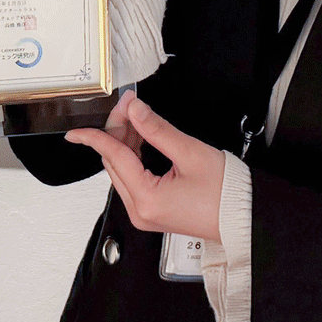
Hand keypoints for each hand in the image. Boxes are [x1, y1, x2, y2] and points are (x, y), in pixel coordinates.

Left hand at [67, 92, 224, 242]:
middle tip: (128, 105)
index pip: (113, 158)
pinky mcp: (152, 211)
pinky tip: (140, 138)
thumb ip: (157, 129)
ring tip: (135, 117)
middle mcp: (140, 211)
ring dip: (125, 143)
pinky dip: (134, 157)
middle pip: (114, 164)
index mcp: (146, 199)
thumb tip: (135, 111)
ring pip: (122, 171)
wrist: (243, 216)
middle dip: (117, 131)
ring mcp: (145, 213)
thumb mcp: (190, 153)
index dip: (97, 136)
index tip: (79, 129)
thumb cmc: (225, 193)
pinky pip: (133, 180)